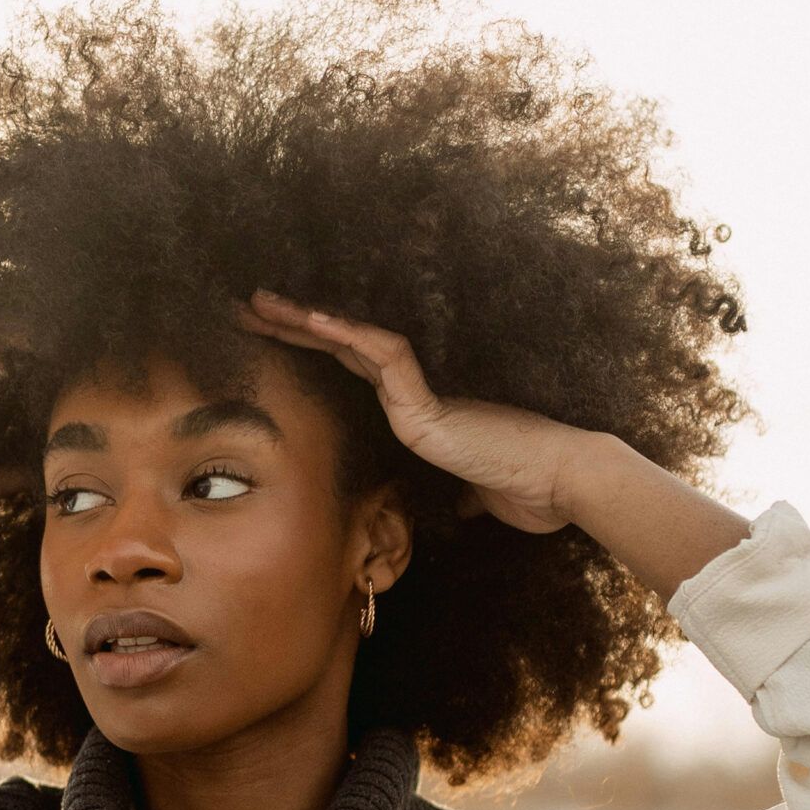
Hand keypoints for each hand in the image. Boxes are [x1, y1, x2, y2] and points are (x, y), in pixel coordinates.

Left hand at [232, 290, 597, 533]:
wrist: (561, 482)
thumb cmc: (525, 487)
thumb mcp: (471, 494)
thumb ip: (455, 493)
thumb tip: (458, 507)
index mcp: (415, 413)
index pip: (351, 372)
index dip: (311, 351)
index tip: (269, 337)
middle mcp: (410, 396)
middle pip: (340, 349)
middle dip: (292, 326)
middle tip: (248, 304)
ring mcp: (417, 396)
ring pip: (351, 343)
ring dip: (305, 322)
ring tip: (261, 303)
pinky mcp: (426, 405)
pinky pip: (382, 356)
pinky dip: (348, 336)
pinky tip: (313, 320)